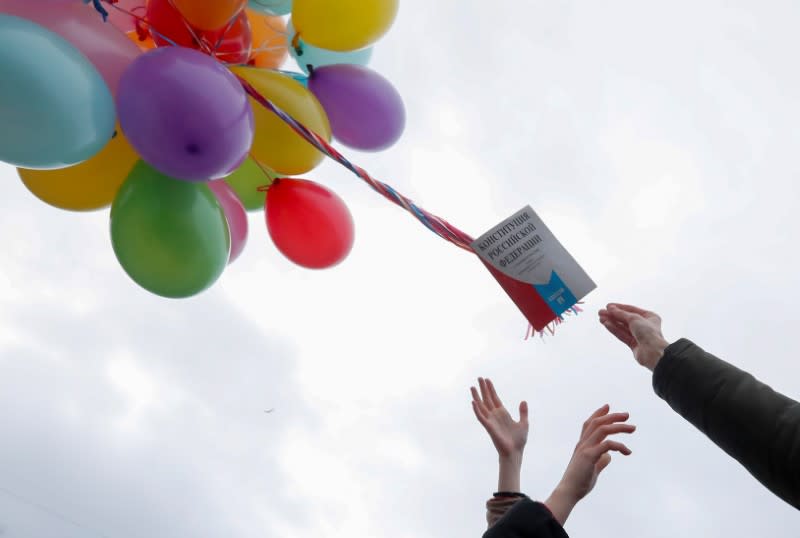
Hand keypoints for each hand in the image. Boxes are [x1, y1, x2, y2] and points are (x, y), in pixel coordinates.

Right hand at [471, 377, 528, 458]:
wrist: (515, 452)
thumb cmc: (519, 440)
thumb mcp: (524, 423)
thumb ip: (523, 412)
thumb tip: (523, 401)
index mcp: (503, 413)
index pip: (495, 398)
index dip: (491, 389)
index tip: (487, 380)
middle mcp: (495, 415)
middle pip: (487, 399)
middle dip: (483, 388)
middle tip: (479, 378)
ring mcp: (491, 420)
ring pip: (481, 406)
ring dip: (476, 397)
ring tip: (472, 387)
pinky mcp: (489, 427)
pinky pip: (481, 417)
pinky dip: (476, 410)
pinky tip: (473, 402)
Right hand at [545, 405, 634, 524]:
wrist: (569, 491)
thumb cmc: (579, 482)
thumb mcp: (592, 470)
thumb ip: (600, 461)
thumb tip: (609, 456)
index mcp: (582, 445)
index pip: (589, 424)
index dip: (598, 414)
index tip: (608, 406)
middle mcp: (582, 443)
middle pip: (597, 422)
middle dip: (612, 416)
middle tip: (626, 415)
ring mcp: (585, 448)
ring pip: (602, 429)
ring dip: (619, 426)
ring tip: (632, 428)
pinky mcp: (589, 456)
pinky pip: (607, 445)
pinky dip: (619, 445)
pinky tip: (627, 452)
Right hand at [599, 303, 668, 370]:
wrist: (652, 352)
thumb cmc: (649, 333)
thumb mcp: (634, 318)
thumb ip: (621, 313)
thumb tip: (611, 308)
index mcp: (650, 317)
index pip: (631, 309)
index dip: (619, 307)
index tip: (608, 306)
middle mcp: (644, 326)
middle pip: (625, 318)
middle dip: (613, 315)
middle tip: (600, 312)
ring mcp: (638, 335)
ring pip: (622, 327)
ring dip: (611, 322)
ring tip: (600, 318)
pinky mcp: (633, 344)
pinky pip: (622, 334)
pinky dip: (614, 329)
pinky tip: (606, 324)